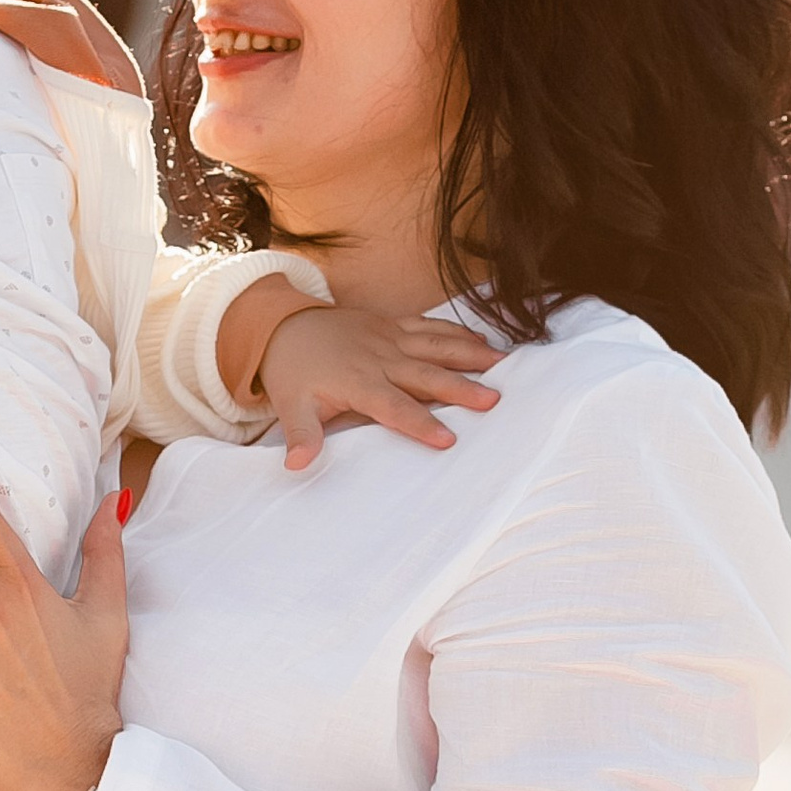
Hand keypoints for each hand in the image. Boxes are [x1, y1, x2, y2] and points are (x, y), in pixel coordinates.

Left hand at [253, 306, 501, 472]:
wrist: (285, 326)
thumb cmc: (293, 372)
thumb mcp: (291, 406)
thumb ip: (301, 435)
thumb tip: (296, 465)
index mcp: (357, 382)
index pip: (393, 407)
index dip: (420, 424)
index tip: (448, 440)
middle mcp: (379, 357)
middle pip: (425, 375)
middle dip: (460, 387)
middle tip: (494, 401)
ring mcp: (389, 337)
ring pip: (436, 345)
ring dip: (471, 354)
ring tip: (505, 365)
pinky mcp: (394, 324)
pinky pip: (430, 326)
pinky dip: (458, 331)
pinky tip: (485, 340)